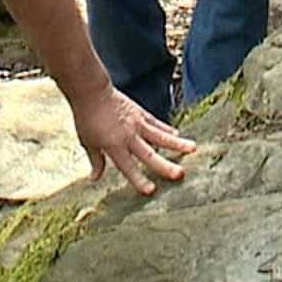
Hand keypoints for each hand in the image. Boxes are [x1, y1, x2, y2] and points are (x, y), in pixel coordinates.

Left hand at [68, 87, 194, 194]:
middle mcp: (128, 136)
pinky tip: (179, 136)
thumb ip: (96, 160)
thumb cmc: (87, 117)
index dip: (139, 179)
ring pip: (160, 136)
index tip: (152, 191)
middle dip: (165, 166)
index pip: (128, 167)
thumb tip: (94, 179)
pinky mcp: (141, 113)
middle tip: (181, 175)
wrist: (91, 90)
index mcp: (114, 145)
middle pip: (149, 154)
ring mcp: (137, 123)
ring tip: (193, 149)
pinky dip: (168, 130)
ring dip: (177, 144)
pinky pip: (157, 123)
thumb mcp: (87, 141)